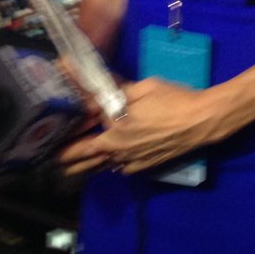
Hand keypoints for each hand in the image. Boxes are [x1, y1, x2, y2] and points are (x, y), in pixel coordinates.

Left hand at [58, 78, 233, 175]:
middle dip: (65, 155)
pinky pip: (120, 168)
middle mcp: (118, 149)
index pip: (83, 127)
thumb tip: (100, 86)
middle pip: (82, 158)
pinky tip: (111, 158)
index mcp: (114, 129)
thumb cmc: (174, 100)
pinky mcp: (144, 166)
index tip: (57, 119)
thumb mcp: (145, 87)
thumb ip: (118, 89)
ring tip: (70, 163)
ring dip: (85, 164)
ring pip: (100, 167)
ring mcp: (131, 161)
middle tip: (52, 154)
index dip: (72, 121)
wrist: (202, 121)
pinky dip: (111, 164)